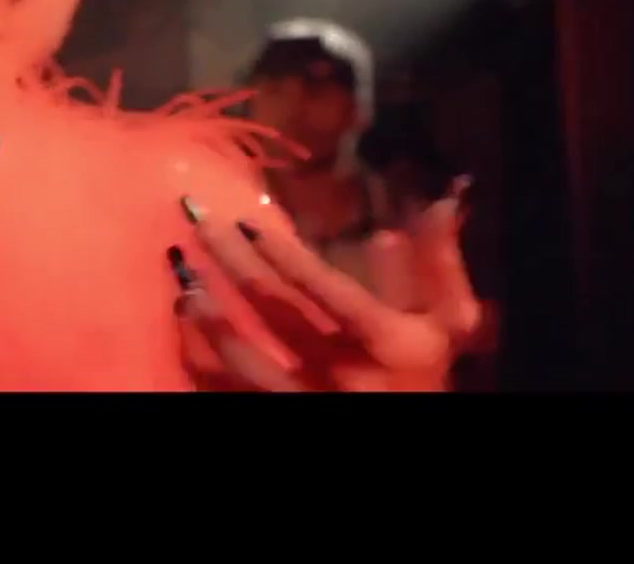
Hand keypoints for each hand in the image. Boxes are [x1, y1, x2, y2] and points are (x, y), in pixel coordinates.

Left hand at [171, 179, 481, 391]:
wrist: (414, 433)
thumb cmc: (428, 375)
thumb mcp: (450, 324)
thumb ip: (441, 264)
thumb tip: (441, 200)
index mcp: (387, 339)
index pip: (325, 289)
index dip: (283, 254)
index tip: (246, 221)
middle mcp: (344, 371)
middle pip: (275, 311)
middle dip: (231, 263)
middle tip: (197, 224)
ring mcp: (307, 399)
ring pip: (244, 358)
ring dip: (209, 318)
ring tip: (183, 282)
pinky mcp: (280, 415)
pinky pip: (232, 392)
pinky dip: (203, 366)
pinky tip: (184, 338)